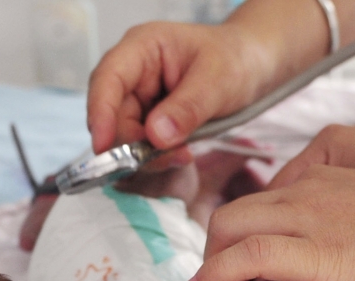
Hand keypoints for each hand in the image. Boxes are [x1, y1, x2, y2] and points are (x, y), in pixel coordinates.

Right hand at [87, 20, 278, 154]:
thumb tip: (156, 137)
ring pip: (124, 135)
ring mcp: (139, 98)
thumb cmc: (236, 59)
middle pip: (113, 114)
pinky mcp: (148, 120)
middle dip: (132, 143)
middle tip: (168, 159)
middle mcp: (134, 73)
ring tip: (183, 155)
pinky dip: (156, 157)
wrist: (253, 67)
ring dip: (147, 154)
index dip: (101, 113)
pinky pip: (140, 145)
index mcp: (143, 47)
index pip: (108, 78)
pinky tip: (180, 154)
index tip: (104, 147)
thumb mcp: (218, 81)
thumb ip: (187, 108)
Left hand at [189, 163, 354, 280]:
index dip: (247, 236)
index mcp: (330, 174)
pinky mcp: (310, 249)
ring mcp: (307, 214)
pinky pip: (241, 256)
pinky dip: (213, 273)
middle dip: (219, 248)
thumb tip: (332, 263)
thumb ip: (348, 233)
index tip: (250, 268)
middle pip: (235, 209)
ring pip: (228, 226)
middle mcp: (310, 186)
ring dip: (213, 262)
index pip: (265, 199)